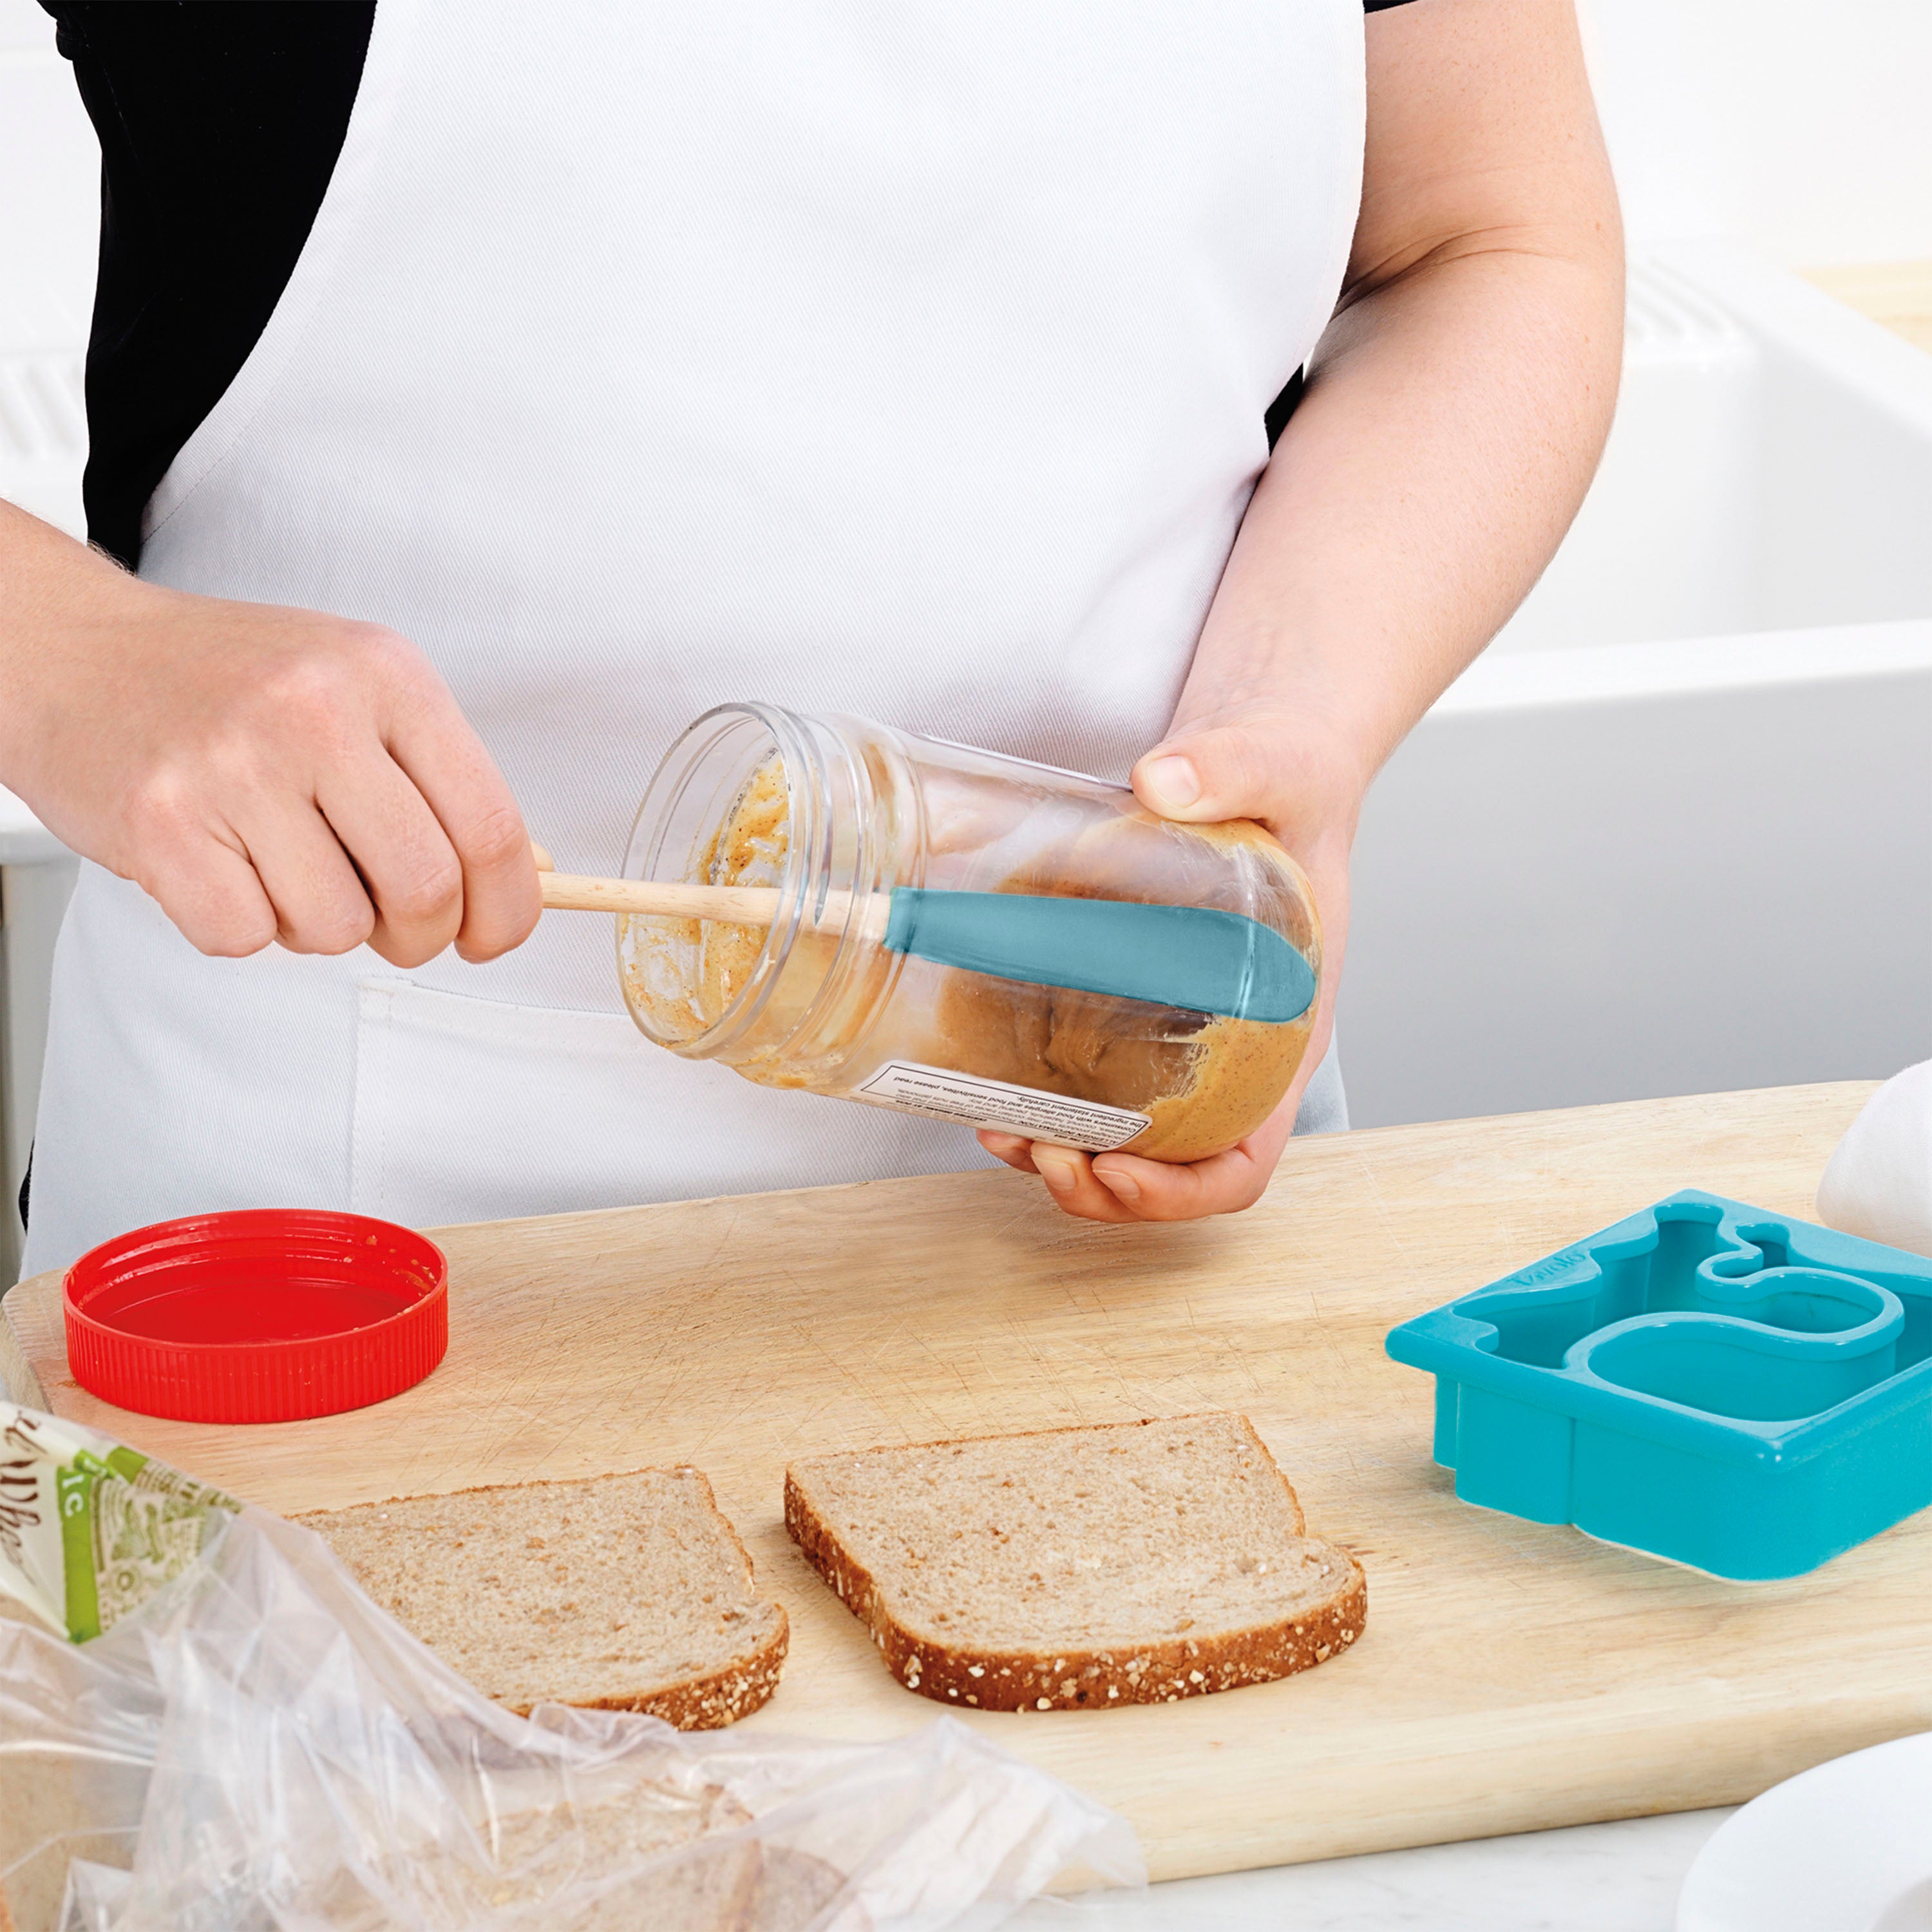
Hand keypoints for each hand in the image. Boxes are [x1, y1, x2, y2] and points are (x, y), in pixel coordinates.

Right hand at [0, 501, 538, 965]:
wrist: (75, 651)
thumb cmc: (227, 683)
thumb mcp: (356, 689)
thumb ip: (438, 779)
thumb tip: (514, 883)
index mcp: (387, 675)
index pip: (490, 826)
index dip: (506, 908)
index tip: (491, 936)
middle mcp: (316, 711)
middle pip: (425, 888)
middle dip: (420, 935)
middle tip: (392, 924)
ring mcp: (235, 765)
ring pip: (336, 926)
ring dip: (318, 924)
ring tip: (280, 864)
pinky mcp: (161, 824)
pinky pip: (246, 938)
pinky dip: (241, 925)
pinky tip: (222, 865)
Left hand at [979, 706, 1358, 1222]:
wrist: (1266, 748)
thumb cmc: (1296, 776)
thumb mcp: (1280, 766)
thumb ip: (1234, 766)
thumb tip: (1163, 780)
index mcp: (1285, 1029)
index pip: (1247, 1155)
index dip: (1183, 1190)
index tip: (1114, 1166)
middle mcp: (1233, 1048)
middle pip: (1170, 1167)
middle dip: (1098, 1185)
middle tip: (1035, 1148)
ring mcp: (1178, 1031)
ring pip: (1122, 1135)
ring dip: (1059, 1153)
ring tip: (1000, 1130)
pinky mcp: (1131, 999)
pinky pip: (1089, 1077)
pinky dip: (1040, 1099)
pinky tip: (988, 1082)